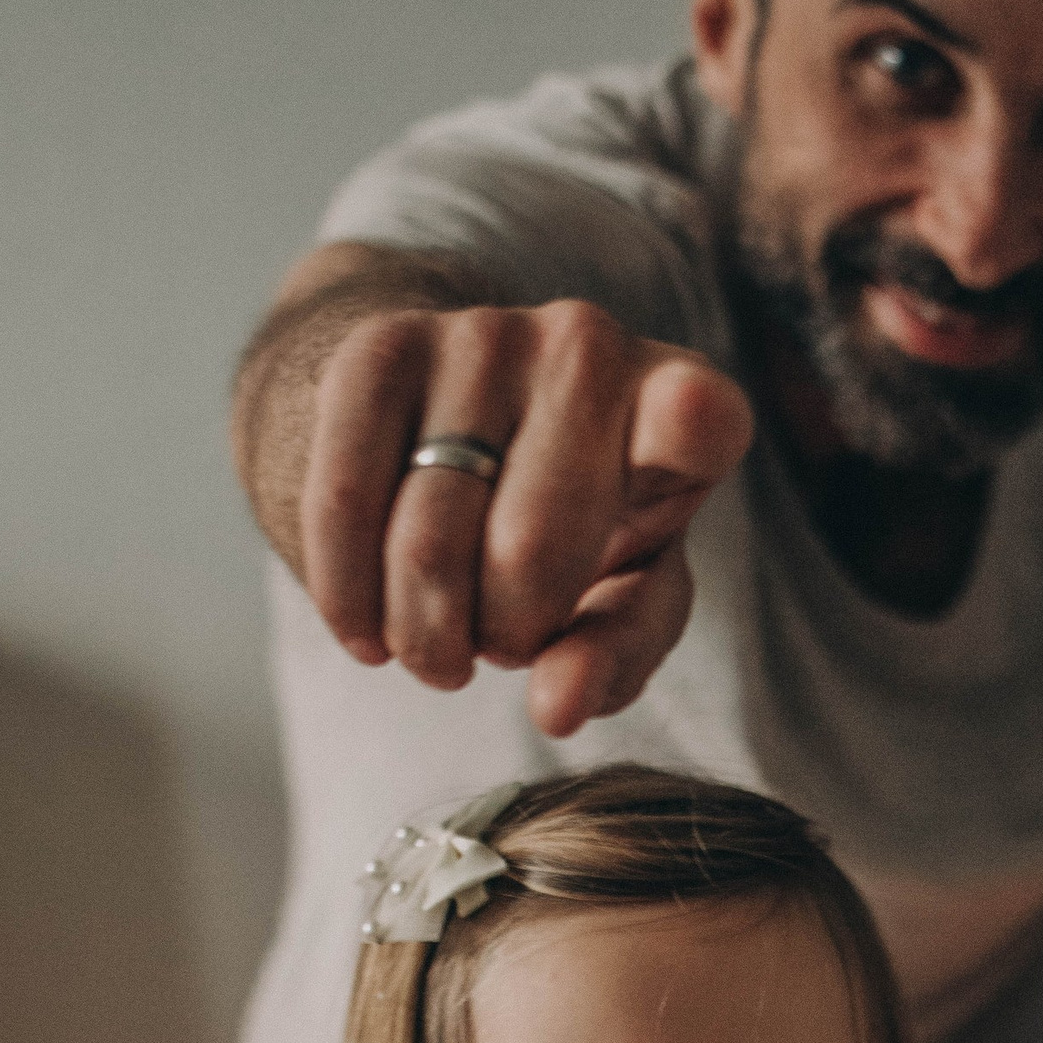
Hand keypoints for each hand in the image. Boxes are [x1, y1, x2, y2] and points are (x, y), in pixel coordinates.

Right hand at [303, 295, 752, 717]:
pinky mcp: (383, 344)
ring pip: (426, 540)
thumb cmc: (575, 533)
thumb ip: (611, 657)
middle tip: (502, 643)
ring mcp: (484, 334)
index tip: (690, 417)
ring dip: (425, 636)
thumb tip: (553, 708)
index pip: (698, 412)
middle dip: (503, 637)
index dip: (691, 419)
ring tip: (443, 645)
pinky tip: (368, 635)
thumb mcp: (623, 599)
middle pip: (527, 549)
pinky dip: (349, 599)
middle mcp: (589, 348)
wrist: (455, 424)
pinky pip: (343, 502)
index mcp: (680, 411)